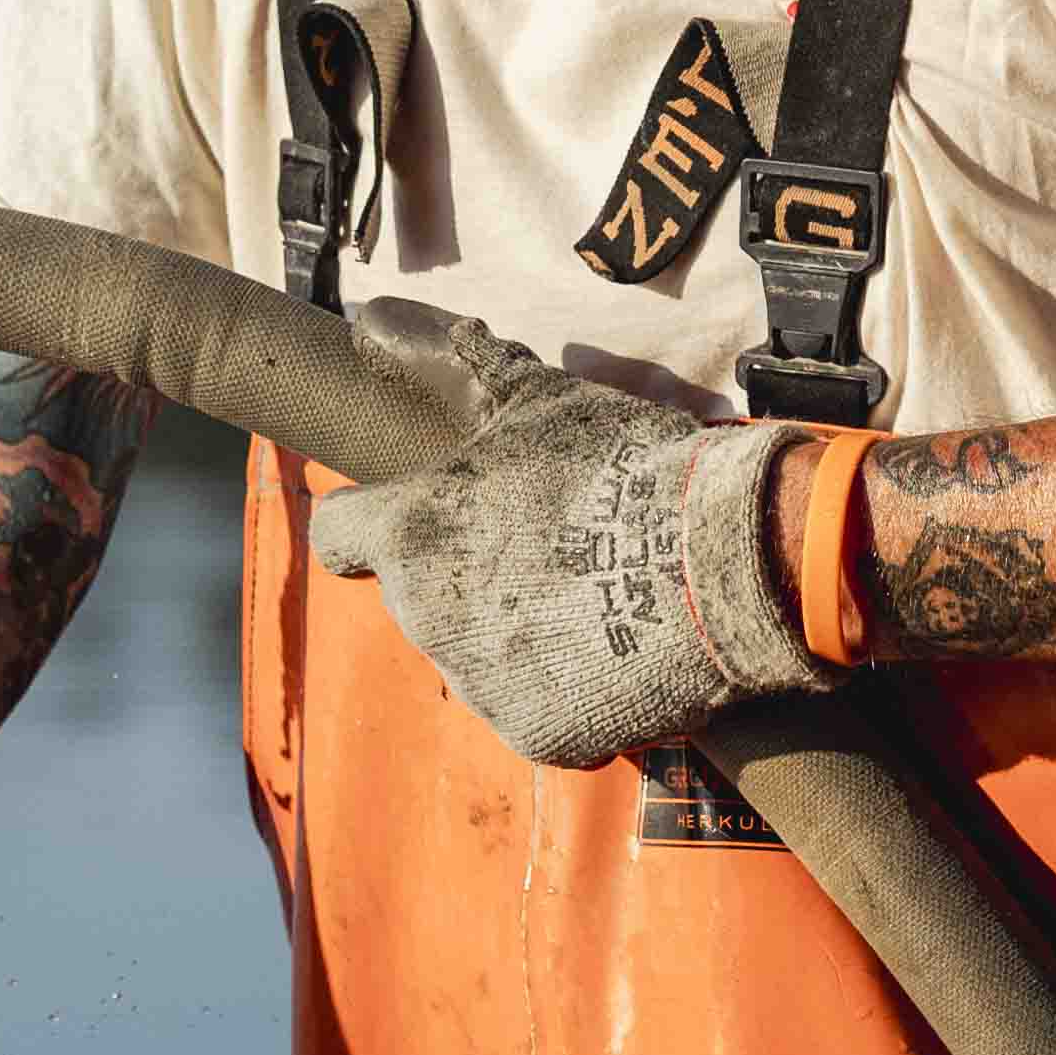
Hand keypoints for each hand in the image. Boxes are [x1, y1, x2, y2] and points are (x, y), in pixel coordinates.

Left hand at [308, 311, 827, 768]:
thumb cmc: (622, 470)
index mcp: (413, 536)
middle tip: (551, 553)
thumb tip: (395, 319)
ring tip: (598, 601)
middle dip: (471, 579)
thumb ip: (473, 368)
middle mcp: (428, 618)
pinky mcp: (538, 735)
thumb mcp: (545, 402)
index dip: (364, 522)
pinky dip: (575, 690)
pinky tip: (624, 654)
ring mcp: (481, 686)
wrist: (715, 564)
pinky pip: (542, 710)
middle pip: (425, 599)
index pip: (339, 536)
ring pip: (483, 660)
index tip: (398, 518)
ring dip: (523, 636)